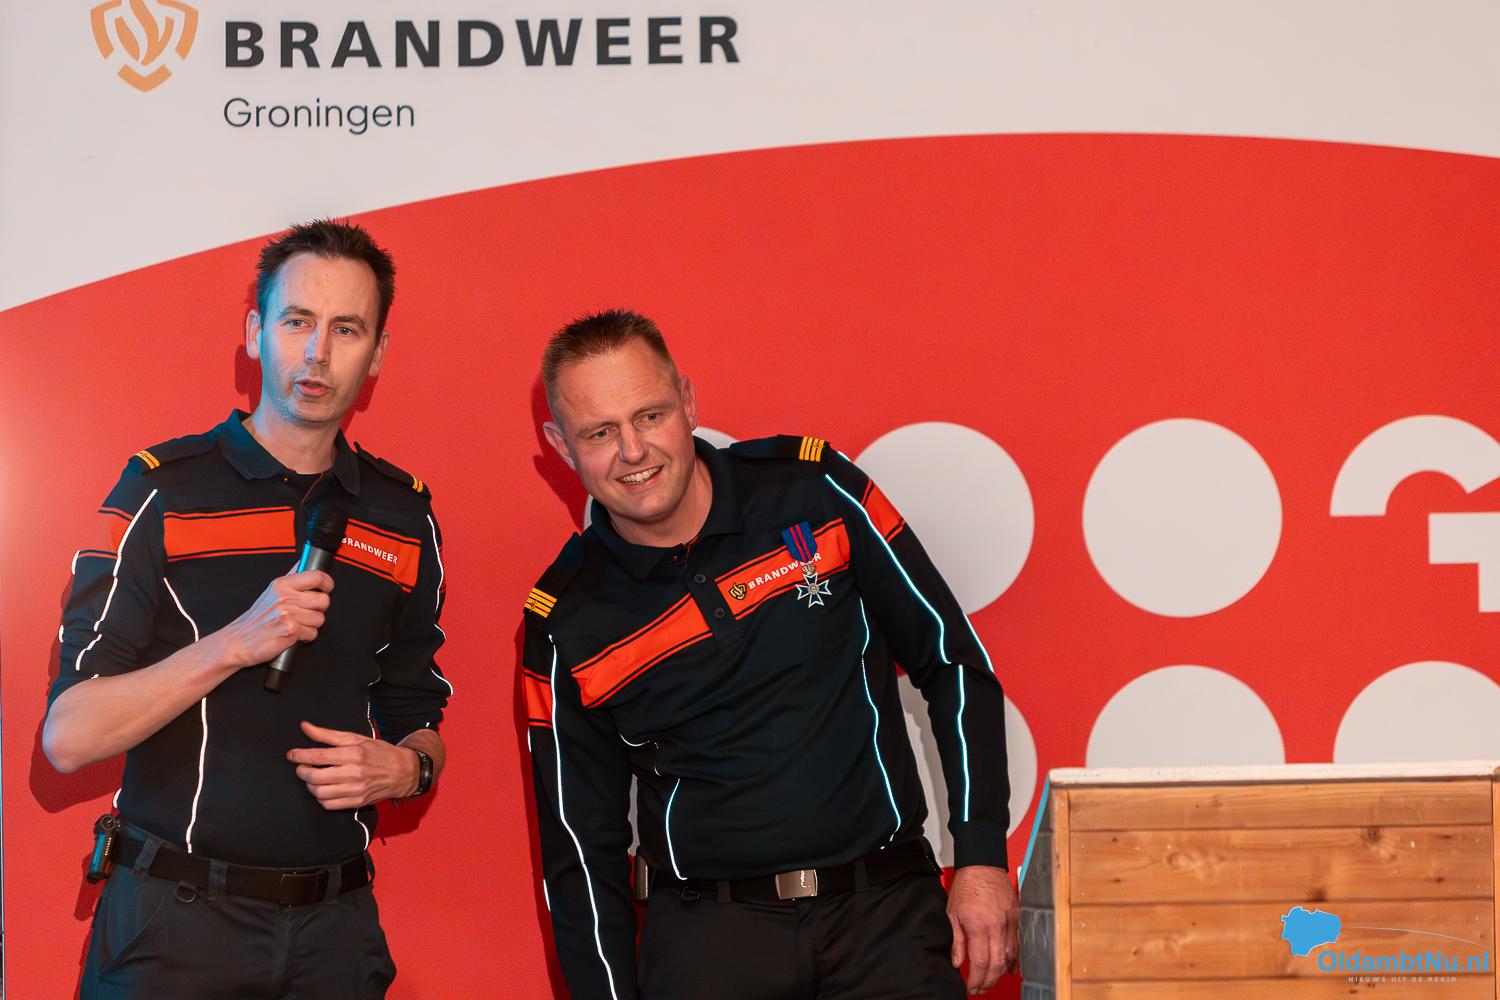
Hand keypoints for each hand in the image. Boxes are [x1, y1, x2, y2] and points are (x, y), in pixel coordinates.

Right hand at [217, 569, 333, 668]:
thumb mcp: (271, 592)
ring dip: (311, 625)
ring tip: (297, 624)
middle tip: (306, 613)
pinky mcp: (290, 630)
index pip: (317, 576)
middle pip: (323, 600)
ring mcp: (287, 614)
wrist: (238, 641)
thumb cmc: (256, 619)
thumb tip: (304, 563)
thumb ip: (291, 578)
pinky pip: (312, 633)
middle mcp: (284, 597)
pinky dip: (306, 637)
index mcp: (281, 585)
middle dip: (318, 610)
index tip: (326, 588)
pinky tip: (293, 634)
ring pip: (320, 619)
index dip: (327, 583)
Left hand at [286, 721, 418, 809]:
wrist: (403, 772)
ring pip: (318, 792)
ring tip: (313, 777)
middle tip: (302, 766)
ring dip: (310, 785)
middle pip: (314, 776)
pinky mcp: (356, 802)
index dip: (299, 755)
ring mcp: (355, 790)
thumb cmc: (379, 753)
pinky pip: (328, 804)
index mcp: (353, 754)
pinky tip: (324, 788)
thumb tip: (305, 727)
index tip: (292, 754)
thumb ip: (328, 734)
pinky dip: (321, 797)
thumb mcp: (356, 738)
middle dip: (302, 771)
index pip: (317, 756)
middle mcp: (353, 773)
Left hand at [948, 864, 1018, 993]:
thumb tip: (957, 962)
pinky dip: (1015, 959)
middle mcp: (997, 926)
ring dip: (1001, 972)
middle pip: (997, 963)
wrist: (982, 864)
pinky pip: (1019, 943)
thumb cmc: (966, 885)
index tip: (971, 986)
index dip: (976, 979)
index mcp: (979, 925)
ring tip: (991, 980)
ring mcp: (1009, 922)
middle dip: (989, 980)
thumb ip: (956, 940)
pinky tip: (1010, 969)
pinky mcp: (1017, 918)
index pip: (980, 961)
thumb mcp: (952, 913)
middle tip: (981, 988)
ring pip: (1010, 956)